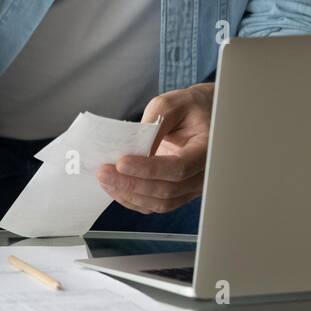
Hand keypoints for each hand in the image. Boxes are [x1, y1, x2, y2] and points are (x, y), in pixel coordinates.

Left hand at [97, 83, 212, 213]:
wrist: (200, 118)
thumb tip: (135, 150)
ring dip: (129, 195)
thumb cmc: (187, 108)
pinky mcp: (177, 193)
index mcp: (206, 150)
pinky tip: (115, 186)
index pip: (179, 167)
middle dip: (132, 184)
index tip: (122, 163)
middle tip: (103, 173)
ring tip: (105, 179)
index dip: (149, 169)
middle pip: (168, 190)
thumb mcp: (170, 105)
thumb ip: (155, 124)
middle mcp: (202, 174)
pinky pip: (155, 205)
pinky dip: (132, 199)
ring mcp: (191, 188)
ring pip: (161, 203)